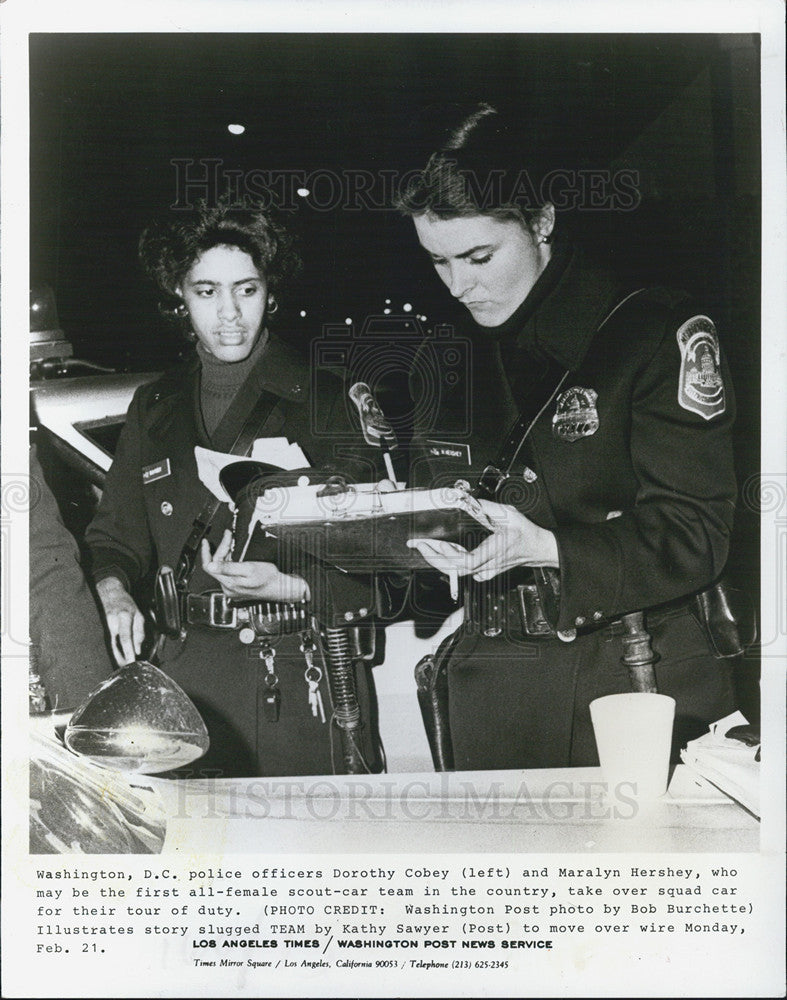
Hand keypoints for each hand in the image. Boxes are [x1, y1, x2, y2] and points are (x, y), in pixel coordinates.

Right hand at [96, 575, 144, 664]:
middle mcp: (113, 622)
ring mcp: (106, 625)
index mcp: (124, 617)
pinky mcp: (102, 629)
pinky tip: (117, 660)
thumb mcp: (138, 614)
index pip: (126, 637)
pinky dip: (113, 652)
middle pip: (116, 644)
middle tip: (128, 668)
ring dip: (117, 657)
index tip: (132, 662)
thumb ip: (139, 632)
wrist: (110, 593)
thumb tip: (138, 649)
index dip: (129, 651)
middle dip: (122, 658)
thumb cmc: (126, 604)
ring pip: (111, 646)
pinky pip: (108, 643)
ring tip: (123, 666)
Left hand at [201, 529, 309, 601]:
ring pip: (222, 569)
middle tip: (227, 536)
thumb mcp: (249, 568)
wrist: (280, 587)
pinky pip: (227, 574)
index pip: (210, 566)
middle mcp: (228, 588)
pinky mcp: (237, 588)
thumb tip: (210, 566)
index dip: (207, 552)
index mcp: (229, 583)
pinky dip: (228, 562)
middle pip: (216, 566)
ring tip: (229, 543)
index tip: (207, 542)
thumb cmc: (268, 578)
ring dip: (224, 555)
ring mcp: (233, 589)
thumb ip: (228, 567)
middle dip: (220, 549)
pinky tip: (233, 556)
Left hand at [407, 499, 558, 582]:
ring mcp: (487, 570)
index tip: (437, 544)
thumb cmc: (526, 533)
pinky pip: (464, 572)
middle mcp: (489, 564)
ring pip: (458, 572)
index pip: (468, 561)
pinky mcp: (485, 572)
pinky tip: (443, 555)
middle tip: (420, 544)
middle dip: (434, 557)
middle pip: (456, 569)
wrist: (538, 549)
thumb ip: (489, 507)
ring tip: (427, 547)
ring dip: (440, 561)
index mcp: (495, 550)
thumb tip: (470, 500)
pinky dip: (450, 565)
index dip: (449, 556)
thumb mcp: (510, 514)